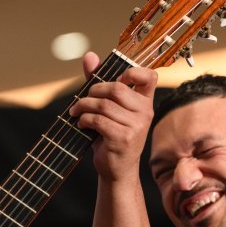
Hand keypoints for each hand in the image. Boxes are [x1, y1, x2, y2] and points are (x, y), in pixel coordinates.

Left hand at [69, 51, 156, 180]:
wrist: (116, 170)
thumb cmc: (111, 136)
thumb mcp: (108, 109)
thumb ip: (99, 81)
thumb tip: (89, 56)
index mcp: (144, 102)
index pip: (150, 76)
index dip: (134, 71)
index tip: (118, 77)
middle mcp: (144, 112)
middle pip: (116, 88)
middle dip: (93, 91)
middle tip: (82, 100)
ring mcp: (136, 126)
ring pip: (103, 105)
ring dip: (83, 106)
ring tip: (76, 113)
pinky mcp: (123, 138)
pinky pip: (98, 120)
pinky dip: (84, 120)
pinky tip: (82, 124)